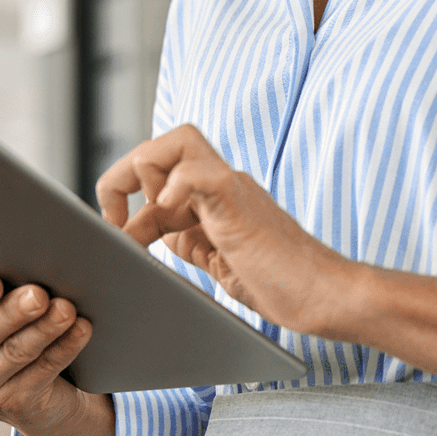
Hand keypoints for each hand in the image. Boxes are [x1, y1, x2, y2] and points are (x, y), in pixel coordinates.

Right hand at [0, 273, 114, 435]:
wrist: (31, 386)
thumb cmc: (10, 322)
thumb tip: (32, 250)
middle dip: (13, 312)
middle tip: (38, 294)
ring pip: (15, 353)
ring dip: (44, 329)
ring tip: (66, 308)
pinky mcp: (12, 405)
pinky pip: (42, 371)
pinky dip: (64, 347)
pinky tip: (80, 329)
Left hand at [97, 125, 359, 336]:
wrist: (323, 294)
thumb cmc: (278, 282)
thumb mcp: (214, 259)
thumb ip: (184, 239)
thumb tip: (140, 236)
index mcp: (212, 196)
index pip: (155, 175)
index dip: (122, 202)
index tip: (115, 241)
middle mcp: (220, 184)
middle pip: (162, 144)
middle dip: (122, 175)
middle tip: (113, 223)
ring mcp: (232, 188)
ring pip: (179, 141)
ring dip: (143, 171)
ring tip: (136, 219)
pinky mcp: (239, 203)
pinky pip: (201, 171)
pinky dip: (176, 183)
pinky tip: (167, 208)